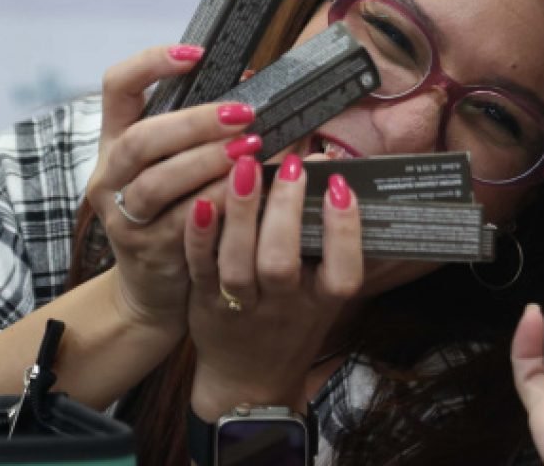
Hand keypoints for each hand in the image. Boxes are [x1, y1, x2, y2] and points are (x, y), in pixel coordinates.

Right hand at [85, 44, 264, 332]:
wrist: (153, 286)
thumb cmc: (176, 210)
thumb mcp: (177, 164)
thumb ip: (203, 128)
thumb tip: (255, 80)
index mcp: (115, 139)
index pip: (118, 86)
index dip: (152, 64)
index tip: (197, 53)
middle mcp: (110, 174)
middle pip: (141, 139)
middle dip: (195, 122)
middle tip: (243, 114)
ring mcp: (122, 214)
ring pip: (157, 182)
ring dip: (207, 162)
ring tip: (250, 150)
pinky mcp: (145, 248)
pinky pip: (182, 223)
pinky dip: (216, 204)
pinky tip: (244, 194)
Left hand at [185, 154, 363, 418]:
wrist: (248, 379)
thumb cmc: (293, 322)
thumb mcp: (324, 295)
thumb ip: (331, 248)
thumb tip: (336, 179)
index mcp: (321, 302)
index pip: (342, 270)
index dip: (344, 229)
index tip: (339, 185)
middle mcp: (282, 306)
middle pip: (282, 261)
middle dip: (286, 209)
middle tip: (292, 163)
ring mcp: (240, 305)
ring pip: (238, 263)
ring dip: (242, 212)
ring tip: (246, 166)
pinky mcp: (204, 299)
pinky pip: (200, 266)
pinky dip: (200, 235)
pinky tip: (203, 199)